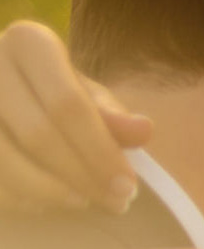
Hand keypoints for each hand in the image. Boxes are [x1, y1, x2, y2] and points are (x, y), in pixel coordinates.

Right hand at [0, 21, 151, 213]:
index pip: (67, 104)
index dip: (100, 152)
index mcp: (29, 44)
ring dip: (51, 194)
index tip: (128, 188)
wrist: (5, 92)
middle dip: (82, 178)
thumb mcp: (84, 95)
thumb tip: (144, 130)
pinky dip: (22, 200)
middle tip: (115, 204)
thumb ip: (109, 117)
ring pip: (8, 164)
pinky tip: (47, 202)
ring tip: (82, 202)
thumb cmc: (52, 93)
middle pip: (39, 136)